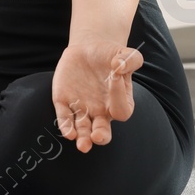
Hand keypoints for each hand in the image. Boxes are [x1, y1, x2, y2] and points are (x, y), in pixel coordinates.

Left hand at [51, 32, 142, 152]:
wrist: (89, 50)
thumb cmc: (111, 56)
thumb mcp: (126, 54)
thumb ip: (130, 60)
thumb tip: (119, 66)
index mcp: (119, 103)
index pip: (121, 110)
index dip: (119, 97)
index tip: (115, 76)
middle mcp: (101, 111)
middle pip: (102, 131)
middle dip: (100, 136)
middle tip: (98, 137)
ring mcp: (82, 108)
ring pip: (83, 129)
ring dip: (82, 138)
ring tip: (82, 144)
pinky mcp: (64, 102)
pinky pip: (64, 117)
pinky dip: (66, 126)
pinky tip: (68, 132)